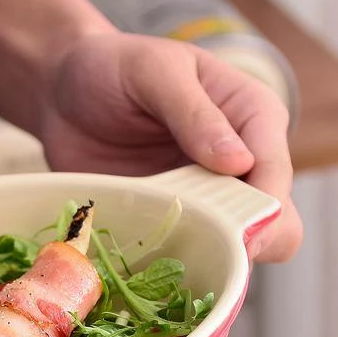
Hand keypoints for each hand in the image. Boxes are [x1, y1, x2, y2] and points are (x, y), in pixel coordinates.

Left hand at [39, 32, 302, 261]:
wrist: (61, 92)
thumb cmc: (114, 67)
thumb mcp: (154, 72)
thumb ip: (194, 112)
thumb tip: (240, 162)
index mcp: (253, 118)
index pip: (276, 173)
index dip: (262, 209)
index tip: (235, 235)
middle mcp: (241, 164)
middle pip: (276, 223)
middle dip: (247, 243)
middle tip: (200, 252)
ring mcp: (207, 199)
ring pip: (237, 250)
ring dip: (209, 260)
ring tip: (167, 262)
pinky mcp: (172, 223)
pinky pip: (187, 258)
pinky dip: (171, 269)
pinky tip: (142, 268)